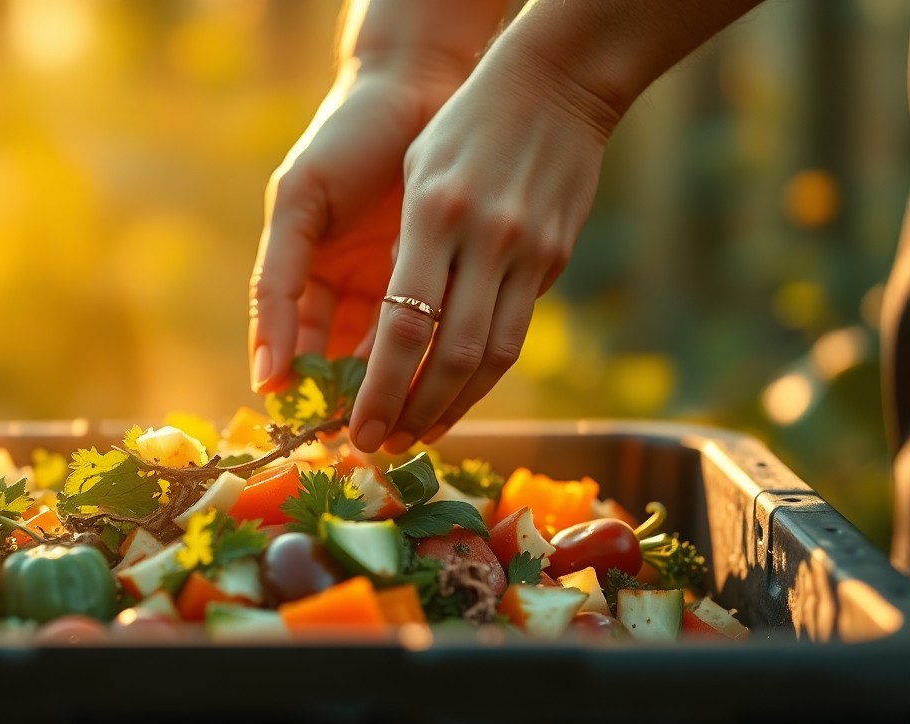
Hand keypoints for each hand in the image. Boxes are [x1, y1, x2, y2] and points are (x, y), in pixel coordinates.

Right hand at [249, 64, 464, 393]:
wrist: (418, 88)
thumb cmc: (344, 139)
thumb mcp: (299, 204)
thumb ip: (277, 284)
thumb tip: (266, 376)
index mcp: (303, 271)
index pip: (291, 345)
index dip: (297, 384)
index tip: (305, 421)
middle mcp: (345, 285)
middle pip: (339, 360)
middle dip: (347, 398)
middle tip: (356, 435)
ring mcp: (391, 282)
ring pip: (385, 352)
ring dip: (388, 386)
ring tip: (393, 417)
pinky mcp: (436, 276)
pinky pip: (429, 328)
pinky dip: (426, 356)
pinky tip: (427, 379)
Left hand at [350, 48, 618, 453]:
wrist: (555, 86)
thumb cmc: (462, 126)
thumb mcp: (417, 173)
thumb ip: (403, 250)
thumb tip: (384, 334)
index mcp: (435, 214)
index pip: (404, 325)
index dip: (380, 388)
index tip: (358, 427)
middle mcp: (484, 239)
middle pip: (450, 355)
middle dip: (411, 411)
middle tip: (382, 447)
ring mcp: (527, 253)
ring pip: (492, 358)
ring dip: (452, 407)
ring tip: (418, 436)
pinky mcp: (554, 260)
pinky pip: (515, 333)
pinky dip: (483, 375)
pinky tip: (457, 397)